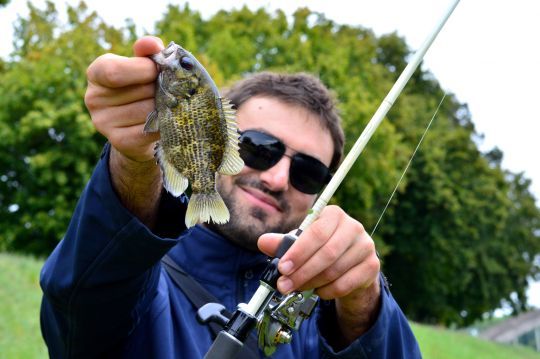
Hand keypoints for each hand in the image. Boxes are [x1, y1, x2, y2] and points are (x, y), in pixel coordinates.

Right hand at [85, 36, 164, 225]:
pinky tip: (166, 121)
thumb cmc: (142, 89)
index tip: (157, 71)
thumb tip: (152, 44)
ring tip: (164, 106)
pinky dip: (164, 125)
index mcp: (96, 73)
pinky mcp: (119, 142)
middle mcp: (93, 98)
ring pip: (148, 111)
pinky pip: (150, 131)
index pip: (114, 71)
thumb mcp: (142, 67)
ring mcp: (103, 123)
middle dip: (160, 89)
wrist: (138, 129)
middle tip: (166, 91)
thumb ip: (147, 52)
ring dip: (164, 107)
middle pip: (140, 91)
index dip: (142, 70)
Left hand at [257, 205, 380, 341]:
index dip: (298, 252)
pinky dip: (328, 291)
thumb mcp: (300, 243)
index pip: (317, 233)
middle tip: (284, 285)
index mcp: (334, 214)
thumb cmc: (321, 248)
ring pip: (335, 270)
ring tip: (297, 288)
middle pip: (327, 253)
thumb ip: (283, 243)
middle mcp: (353, 227)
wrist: (350, 264)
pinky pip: (346, 283)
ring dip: (312, 283)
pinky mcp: (372, 265)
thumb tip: (263, 242)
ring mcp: (366, 246)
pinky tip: (318, 290)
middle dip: (302, 272)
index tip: (282, 268)